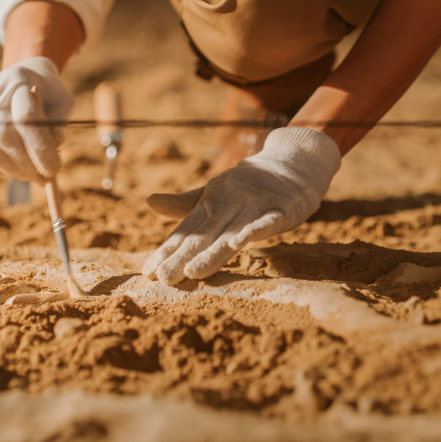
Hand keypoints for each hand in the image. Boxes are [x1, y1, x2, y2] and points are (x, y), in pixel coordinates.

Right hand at [0, 56, 73, 182]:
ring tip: (31, 175)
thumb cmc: (50, 94)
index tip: (54, 169)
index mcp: (20, 80)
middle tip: (44, 179)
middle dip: (25, 164)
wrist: (27, 78)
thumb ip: (59, 124)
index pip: (25, 117)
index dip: (39, 147)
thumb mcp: (64, 103)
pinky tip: (13, 170)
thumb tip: (54, 147)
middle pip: (2, 134)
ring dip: (10, 170)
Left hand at [142, 127, 340, 283]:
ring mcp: (254, 205)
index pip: (186, 231)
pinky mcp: (281, 208)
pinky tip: (239, 244)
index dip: (167, 251)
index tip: (148, 272)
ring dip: (212, 252)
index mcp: (211, 202)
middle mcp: (229, 203)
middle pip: (204, 235)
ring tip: (192, 272)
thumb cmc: (249, 184)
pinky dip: (254, 231)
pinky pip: (267, 221)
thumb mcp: (214, 192)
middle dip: (183, 258)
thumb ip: (184, 204)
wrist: (293, 162)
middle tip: (163, 279)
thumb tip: (148, 201)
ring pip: (231, 233)